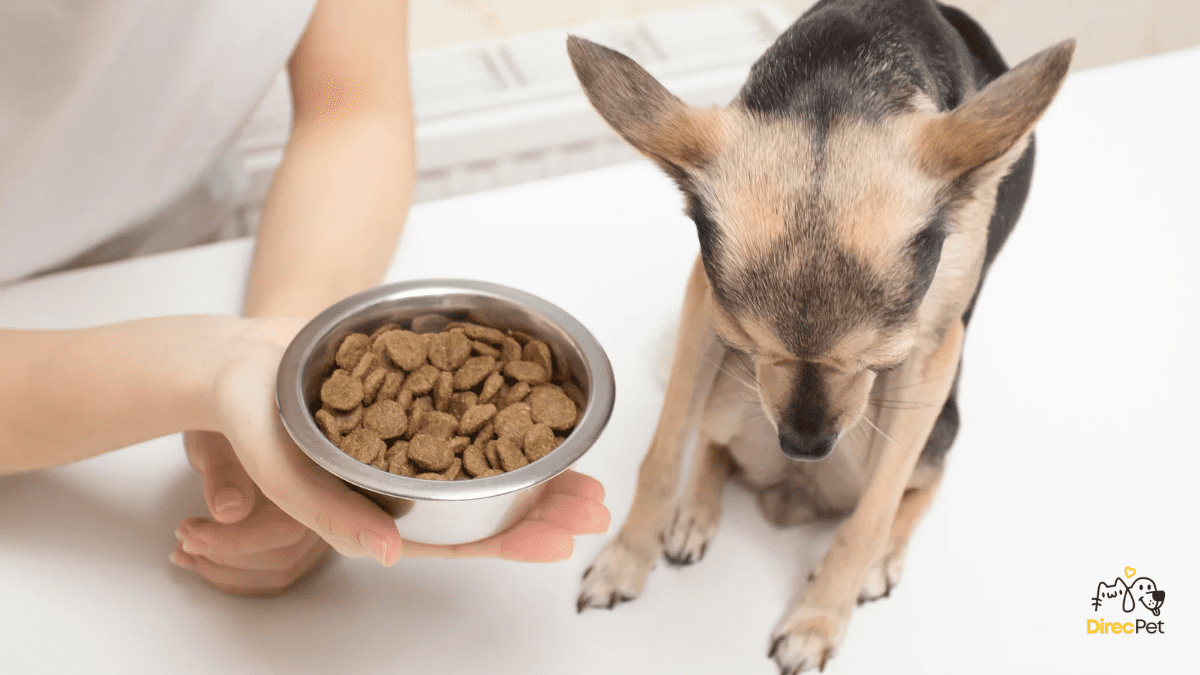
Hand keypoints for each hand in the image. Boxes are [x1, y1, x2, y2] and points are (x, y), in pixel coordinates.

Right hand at [170, 318, 609, 593]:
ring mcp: (415, 443)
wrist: (238, 359)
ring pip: (489, 465)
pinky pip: (473, 416)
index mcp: (380, 512)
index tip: (559, 543)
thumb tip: (393, 555)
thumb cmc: (250, 416)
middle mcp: (406, 483)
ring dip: (539, 470)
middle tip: (595, 506)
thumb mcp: (283, 467)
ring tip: (586, 472)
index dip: (510, 542)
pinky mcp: (419, 401)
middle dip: (544, 508)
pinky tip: (545, 420)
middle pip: (487, 506)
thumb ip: (331, 514)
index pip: (456, 539)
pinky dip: (511, 420)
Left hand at [172, 430, 330, 595]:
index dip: (234, 542)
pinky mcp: (305, 537)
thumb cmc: (229, 419)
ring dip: (227, 571)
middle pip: (283, 558)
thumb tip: (230, 510)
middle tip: (183, 539)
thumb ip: (224, 473)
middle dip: (225, 558)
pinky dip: (236, 575)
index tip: (191, 532)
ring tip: (186, 550)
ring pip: (279, 571)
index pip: (284, 530)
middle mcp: (328, 503)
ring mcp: (319, 523)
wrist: (239, 408)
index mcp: (313, 473)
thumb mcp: (216, 440)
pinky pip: (277, 572)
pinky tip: (202, 559)